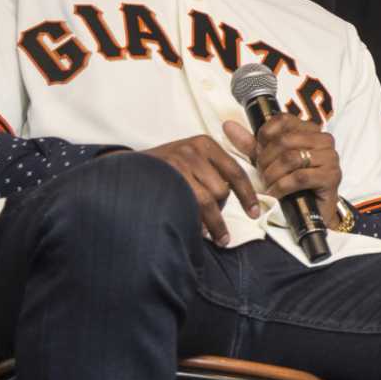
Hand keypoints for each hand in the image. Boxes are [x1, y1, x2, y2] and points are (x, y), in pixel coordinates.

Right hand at [142, 134, 258, 242]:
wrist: (126, 169)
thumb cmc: (167, 168)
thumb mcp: (192, 157)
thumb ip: (216, 169)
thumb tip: (244, 194)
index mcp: (205, 144)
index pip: (236, 173)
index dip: (248, 196)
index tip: (254, 214)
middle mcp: (193, 150)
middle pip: (221, 190)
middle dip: (221, 211)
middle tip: (217, 224)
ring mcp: (177, 163)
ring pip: (208, 200)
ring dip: (213, 221)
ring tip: (217, 236)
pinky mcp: (166, 177)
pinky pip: (190, 205)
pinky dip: (198, 221)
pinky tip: (198, 230)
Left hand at [237, 113, 342, 226]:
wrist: (314, 211)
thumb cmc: (293, 183)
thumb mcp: (270, 161)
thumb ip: (251, 144)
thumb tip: (228, 125)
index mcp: (311, 130)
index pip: (283, 120)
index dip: (265, 136)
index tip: (259, 152)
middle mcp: (324, 140)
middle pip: (285, 140)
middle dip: (266, 159)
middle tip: (261, 173)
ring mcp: (331, 158)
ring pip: (291, 158)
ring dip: (272, 174)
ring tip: (267, 184)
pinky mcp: (331, 177)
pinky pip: (300, 177)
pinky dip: (282, 186)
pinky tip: (276, 193)